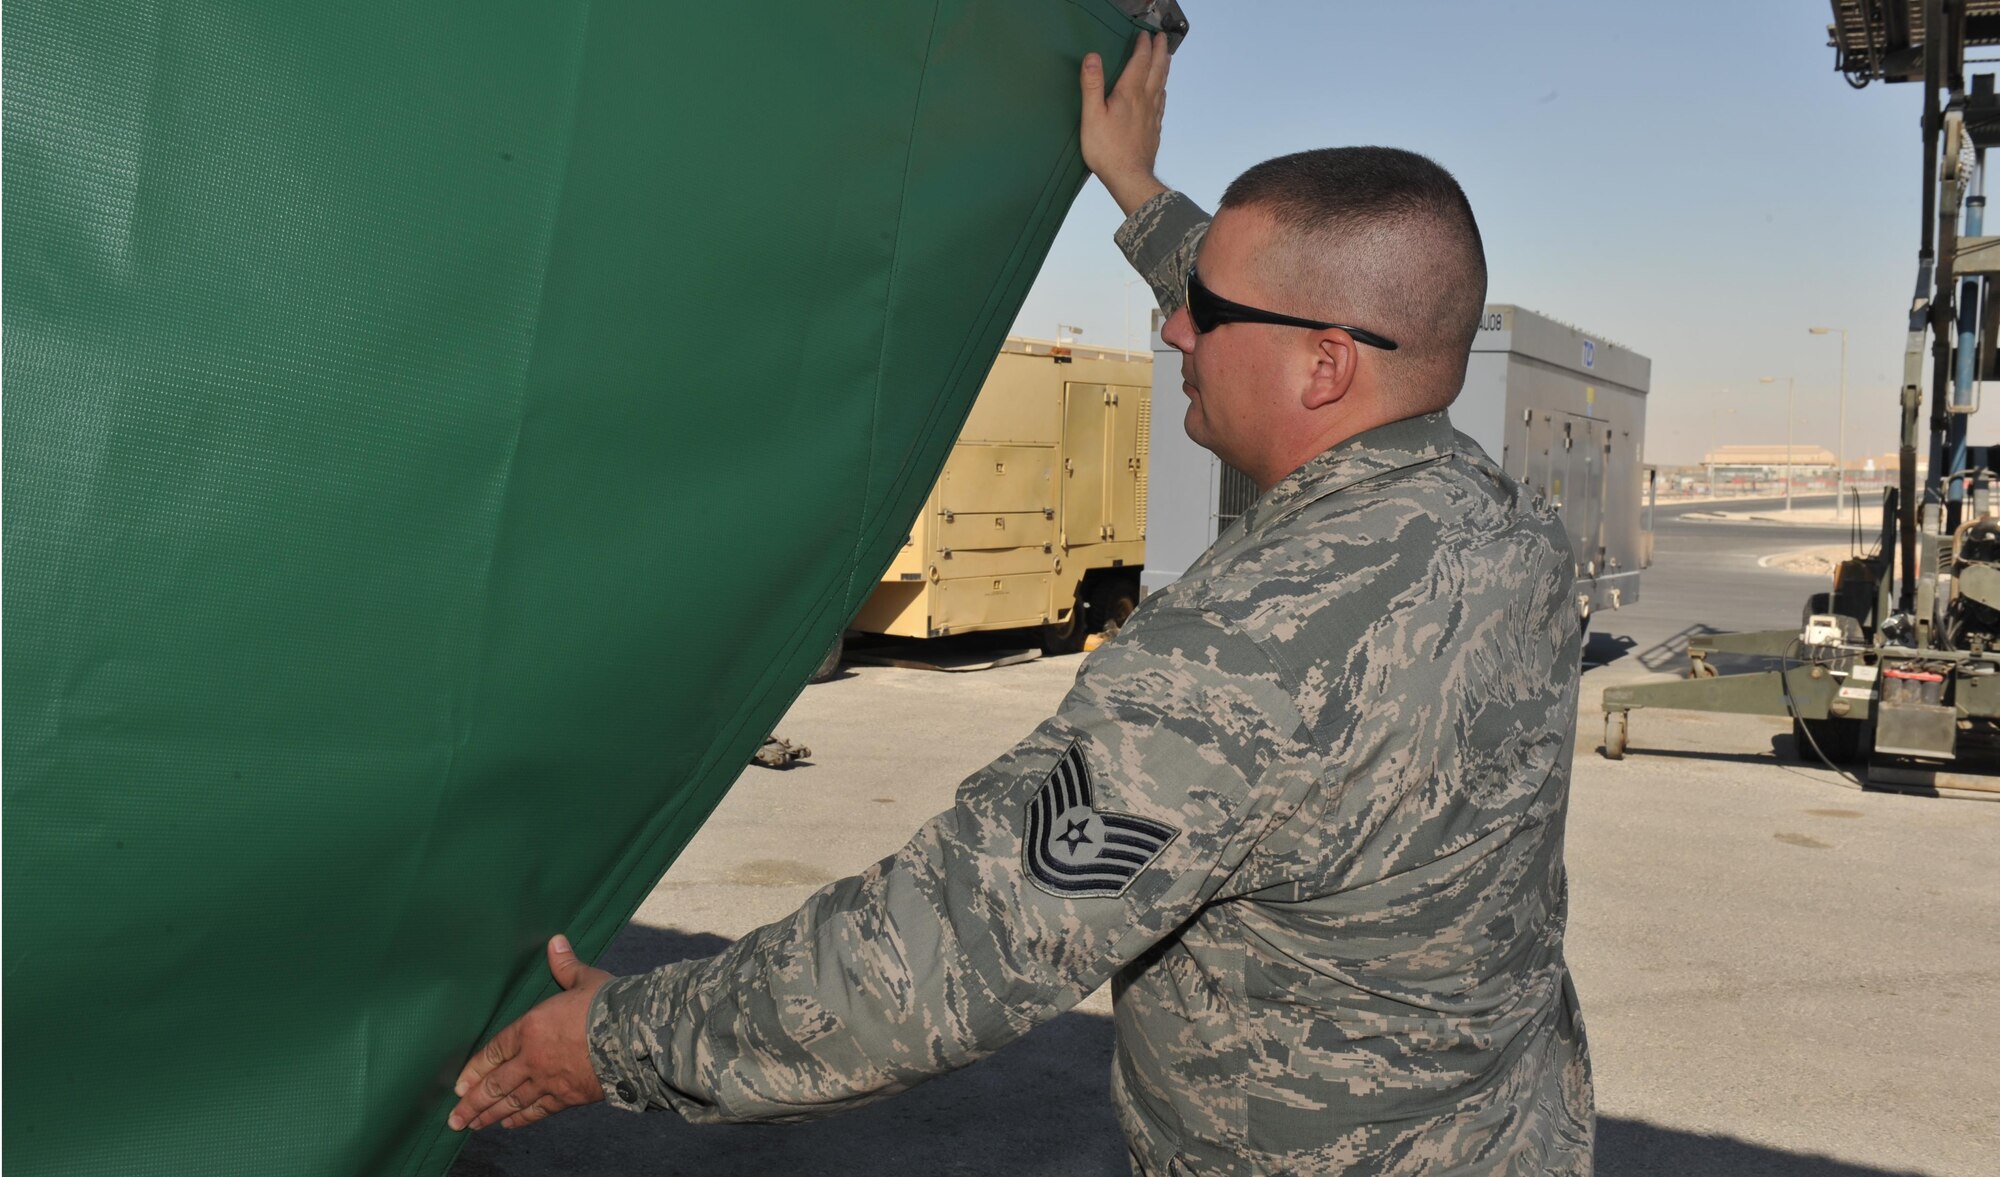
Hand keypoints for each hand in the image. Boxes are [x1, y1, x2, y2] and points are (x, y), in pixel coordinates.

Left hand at [448, 934, 612, 1131]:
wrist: (633, 1037)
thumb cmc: (607, 1005)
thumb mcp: (584, 980)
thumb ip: (565, 965)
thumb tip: (555, 941)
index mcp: (531, 1027)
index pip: (494, 1051)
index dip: (475, 1069)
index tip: (459, 1084)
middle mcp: (533, 1058)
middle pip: (496, 1084)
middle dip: (473, 1102)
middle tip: (454, 1118)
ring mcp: (549, 1080)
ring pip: (512, 1102)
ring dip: (490, 1115)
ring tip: (471, 1126)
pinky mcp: (568, 1097)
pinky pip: (538, 1110)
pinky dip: (522, 1118)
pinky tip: (508, 1124)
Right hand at [1080, 30, 1171, 214]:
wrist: (1129, 177)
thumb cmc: (1107, 149)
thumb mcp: (1092, 115)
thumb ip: (1092, 85)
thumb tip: (1093, 57)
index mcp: (1129, 94)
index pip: (1140, 62)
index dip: (1143, 47)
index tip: (1145, 35)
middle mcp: (1145, 101)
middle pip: (1156, 70)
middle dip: (1160, 52)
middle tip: (1162, 38)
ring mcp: (1152, 116)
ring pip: (1161, 85)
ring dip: (1164, 68)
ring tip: (1166, 58)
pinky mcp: (1153, 129)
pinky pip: (1161, 104)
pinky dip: (1162, 91)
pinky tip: (1161, 92)